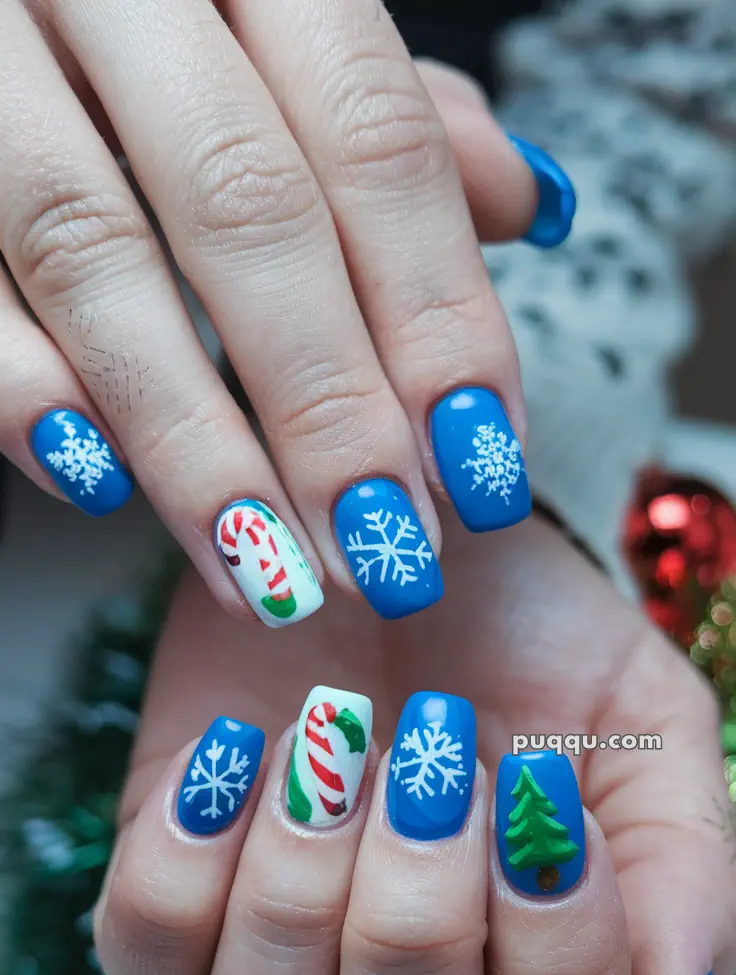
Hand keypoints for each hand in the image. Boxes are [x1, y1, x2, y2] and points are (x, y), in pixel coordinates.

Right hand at [1, 2, 572, 623]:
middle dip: (328, 405)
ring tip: (268, 568)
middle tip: (384, 550)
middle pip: (247, 207)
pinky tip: (101, 485)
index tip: (480, 466)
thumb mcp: (284, 35)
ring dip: (191, 439)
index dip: (439, 314)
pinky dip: (26, 390)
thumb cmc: (157, 32)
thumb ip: (387, 120)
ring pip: (92, 252)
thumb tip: (525, 202)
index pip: (376, 140)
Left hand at [94, 511, 733, 974]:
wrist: (395, 534)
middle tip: (439, 772)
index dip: (557, 967)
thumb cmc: (531, 640)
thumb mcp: (645, 726)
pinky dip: (189, 860)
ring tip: (336, 741)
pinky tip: (240, 748)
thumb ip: (685, 878)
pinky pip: (146, 962)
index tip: (550, 804)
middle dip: (420, 932)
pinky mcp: (170, 908)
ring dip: (301, 900)